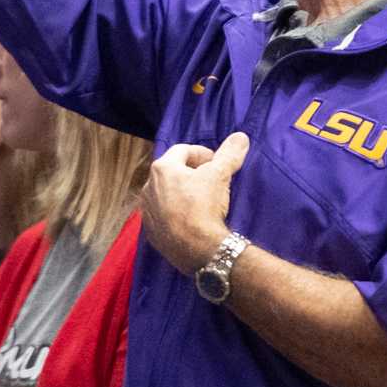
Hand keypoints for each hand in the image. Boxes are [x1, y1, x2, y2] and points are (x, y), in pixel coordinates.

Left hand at [141, 132, 246, 273]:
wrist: (197, 249)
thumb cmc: (204, 206)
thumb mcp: (220, 175)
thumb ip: (229, 154)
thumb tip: (240, 137)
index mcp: (162, 168)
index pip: (183, 150)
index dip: (202, 153)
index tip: (217, 163)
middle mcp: (148, 186)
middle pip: (173, 171)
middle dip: (192, 172)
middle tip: (211, 181)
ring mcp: (147, 210)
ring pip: (166, 193)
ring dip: (182, 193)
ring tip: (201, 201)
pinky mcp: (150, 231)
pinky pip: (163, 215)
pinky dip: (175, 213)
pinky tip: (191, 219)